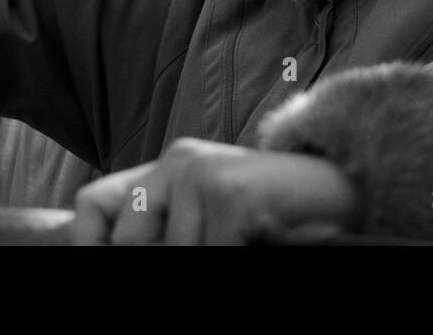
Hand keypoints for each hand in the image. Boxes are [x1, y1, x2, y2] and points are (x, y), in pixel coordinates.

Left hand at [72, 137, 358, 244]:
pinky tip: (253, 248)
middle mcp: (176, 163)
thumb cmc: (275, 216)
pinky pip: (209, 256)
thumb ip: (167, 231)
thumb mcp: (209, 222)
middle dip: (160, 264)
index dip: (89, 244)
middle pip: (127, 241)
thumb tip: (121, 254)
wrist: (343, 192)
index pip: (92, 205)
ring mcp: (201, 175)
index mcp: (166, 169)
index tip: (103, 268)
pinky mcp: (228, 193)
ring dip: (207, 262)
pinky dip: (232, 263)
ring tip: (241, 247)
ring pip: (173, 256)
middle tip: (206, 253)